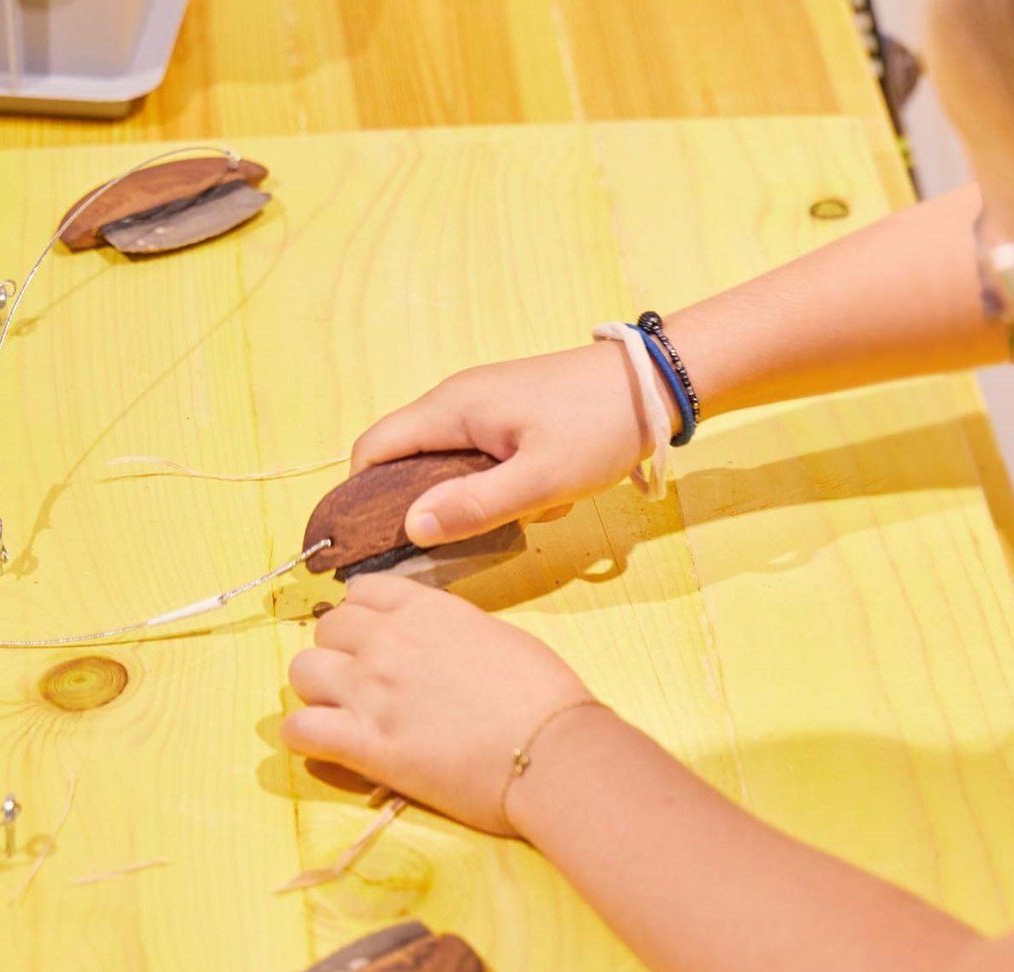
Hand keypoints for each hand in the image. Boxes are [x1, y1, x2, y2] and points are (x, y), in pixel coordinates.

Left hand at [282, 575, 601, 835]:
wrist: (551, 749)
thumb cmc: (544, 694)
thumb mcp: (498, 636)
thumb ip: (452, 631)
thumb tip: (438, 647)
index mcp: (425, 609)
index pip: (362, 591)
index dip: (364, 615)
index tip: (375, 637)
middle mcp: (388, 641)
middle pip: (325, 630)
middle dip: (339, 652)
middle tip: (364, 681)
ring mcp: (370, 691)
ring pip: (302, 673)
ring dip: (318, 690)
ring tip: (343, 712)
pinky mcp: (364, 745)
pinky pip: (298, 731)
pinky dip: (306, 737)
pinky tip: (329, 746)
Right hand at [351, 341, 673, 547]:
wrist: (655, 384)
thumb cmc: (599, 426)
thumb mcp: (540, 480)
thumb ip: (475, 506)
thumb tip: (412, 528)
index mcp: (451, 409)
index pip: (373, 450)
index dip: (357, 496)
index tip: (365, 543)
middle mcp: (457, 401)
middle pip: (406, 459)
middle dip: (421, 504)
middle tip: (447, 546)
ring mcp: (485, 405)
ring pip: (450, 463)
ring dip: (473, 497)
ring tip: (515, 517)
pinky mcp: (512, 415)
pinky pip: (484, 458)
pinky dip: (503, 484)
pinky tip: (541, 498)